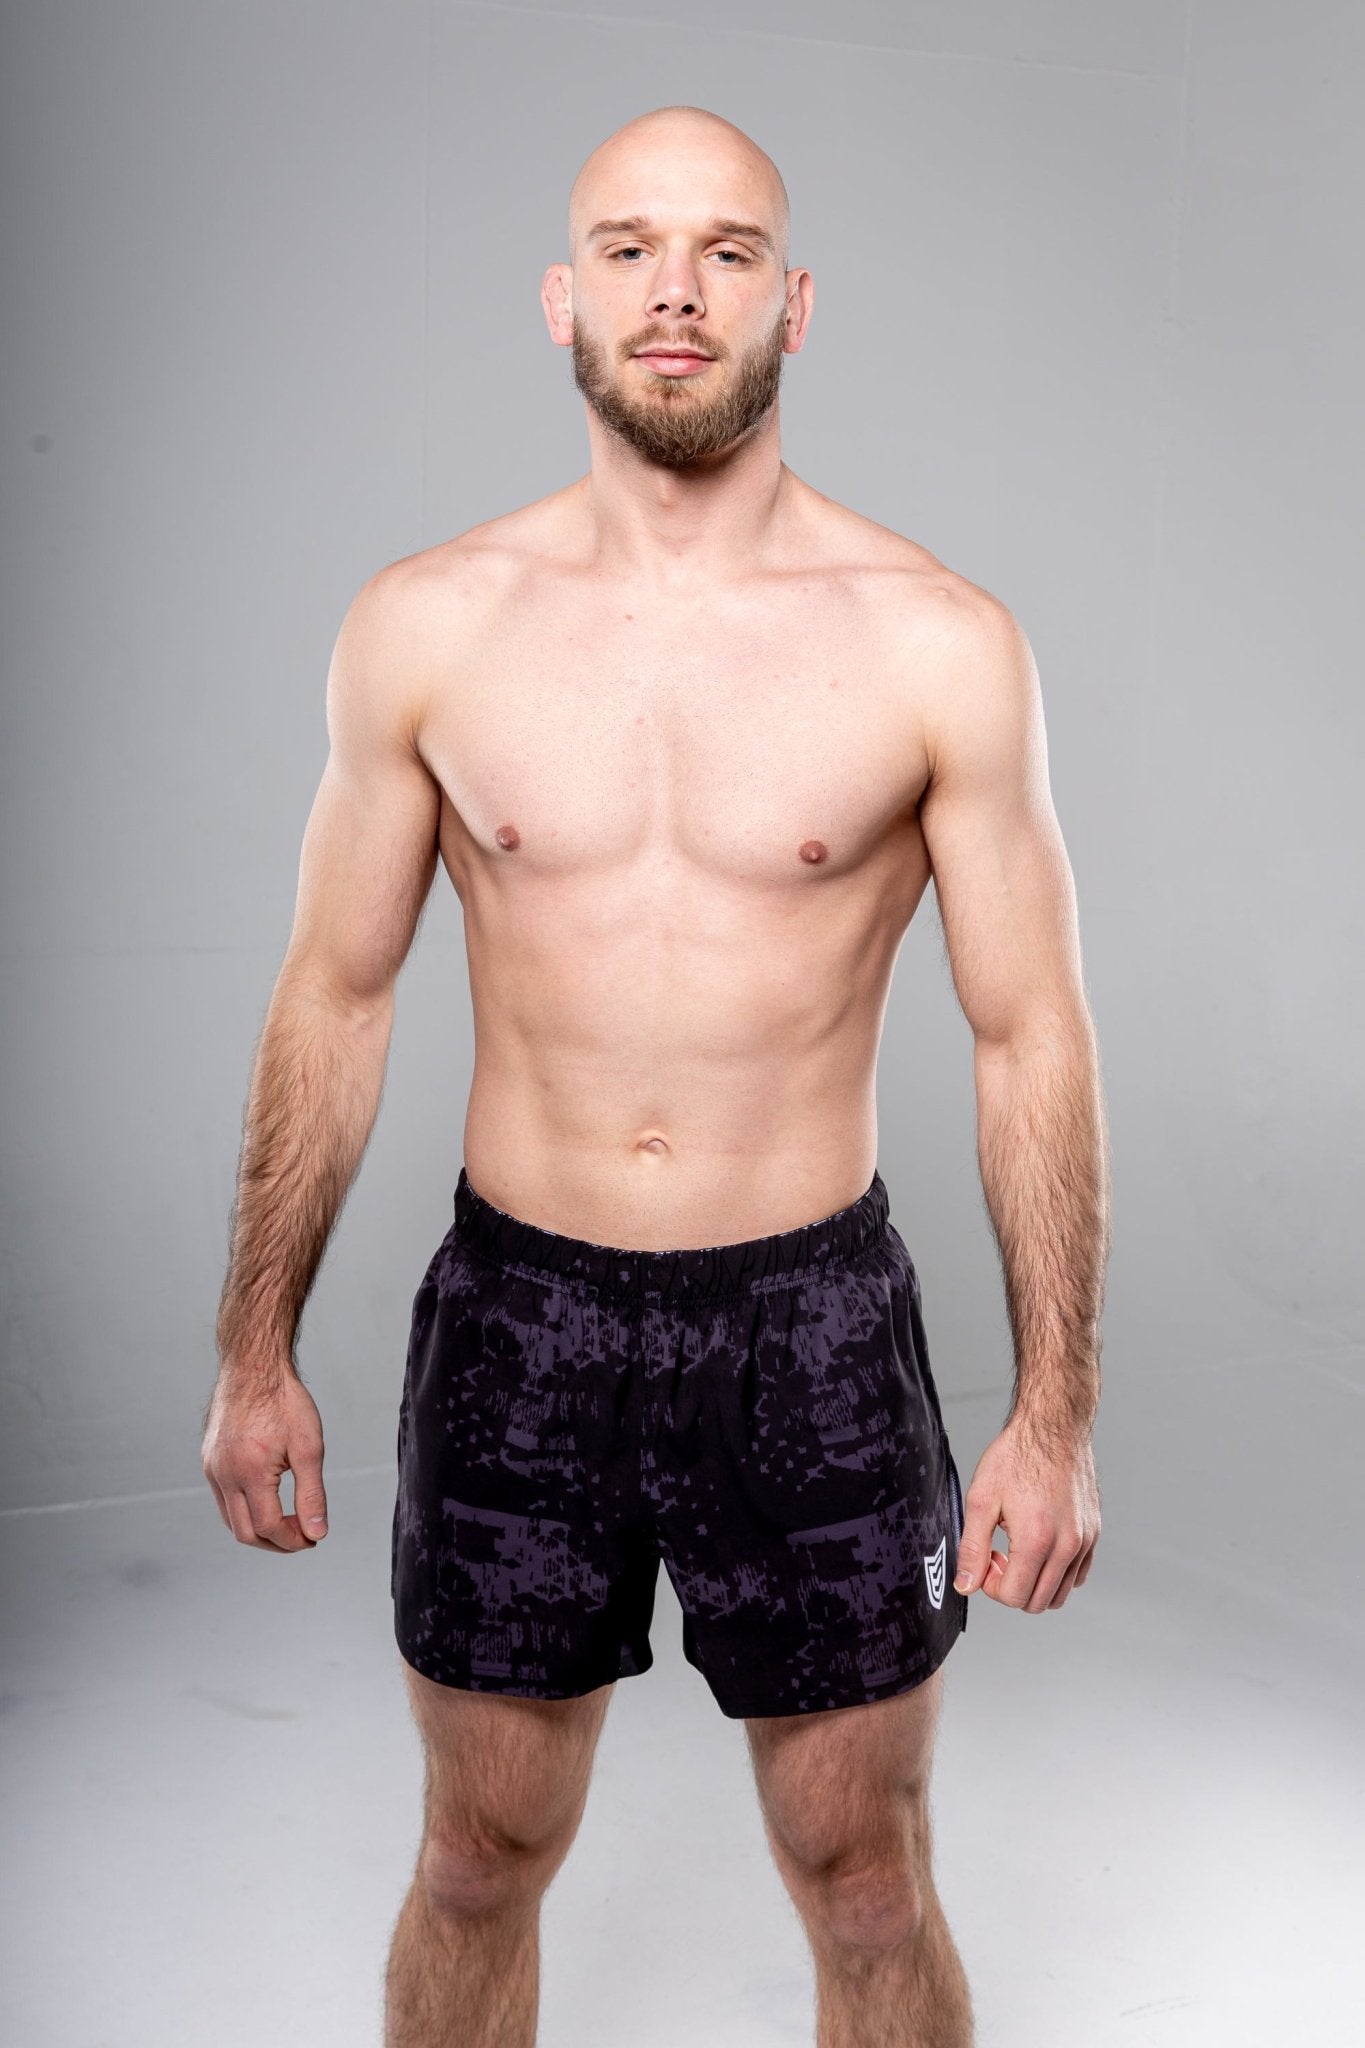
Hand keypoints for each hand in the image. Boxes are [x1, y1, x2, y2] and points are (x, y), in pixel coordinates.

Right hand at [201, 1366, 328, 1551]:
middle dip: (276, 1542)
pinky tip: (267, 1501)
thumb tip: (316, 1533)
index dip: (292, 1541)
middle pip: (245, 1533)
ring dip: (258, 1529)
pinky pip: (222, 1499)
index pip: (268, 1527)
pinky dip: (244, 1510)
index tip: (313, 1538)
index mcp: (249, 1473)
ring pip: (230, 1519)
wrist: (254, 1366)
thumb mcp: (309, 1448)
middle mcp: (223, 1475)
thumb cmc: (285, 1401)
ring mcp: (211, 1468)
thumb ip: (312, 1495)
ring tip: (287, 1523)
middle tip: (302, 1536)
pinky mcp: (208, 1460)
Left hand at [953, 1414, 1098, 1611]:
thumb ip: (972, 1548)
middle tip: (999, 1556)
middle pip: (1038, 1602)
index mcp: (1038, 1540)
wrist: (1054, 1427)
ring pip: (1061, 1593)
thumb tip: (966, 1585)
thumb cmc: (1018, 1455)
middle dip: (1012, 1587)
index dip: (991, 1586)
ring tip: (1019, 1549)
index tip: (986, 1561)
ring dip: (1035, 1583)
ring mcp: (1085, 1541)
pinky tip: (1040, 1547)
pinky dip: (1057, 1574)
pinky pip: (1078, 1575)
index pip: (1014, 1597)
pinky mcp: (1093, 1533)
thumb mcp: (981, 1499)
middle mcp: (1068, 1545)